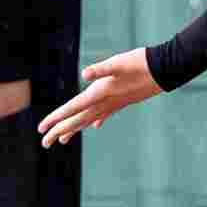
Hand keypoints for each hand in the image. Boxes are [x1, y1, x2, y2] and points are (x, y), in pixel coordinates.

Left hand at [37, 47, 160, 147]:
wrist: (165, 70)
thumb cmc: (140, 64)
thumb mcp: (118, 63)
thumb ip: (100, 70)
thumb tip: (85, 74)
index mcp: (99, 93)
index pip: (72, 109)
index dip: (55, 119)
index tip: (41, 130)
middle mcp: (104, 103)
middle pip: (77, 121)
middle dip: (59, 131)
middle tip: (44, 143)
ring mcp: (114, 104)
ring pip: (89, 120)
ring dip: (74, 129)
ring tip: (62, 140)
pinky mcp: (122, 101)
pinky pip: (104, 115)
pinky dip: (95, 121)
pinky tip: (94, 126)